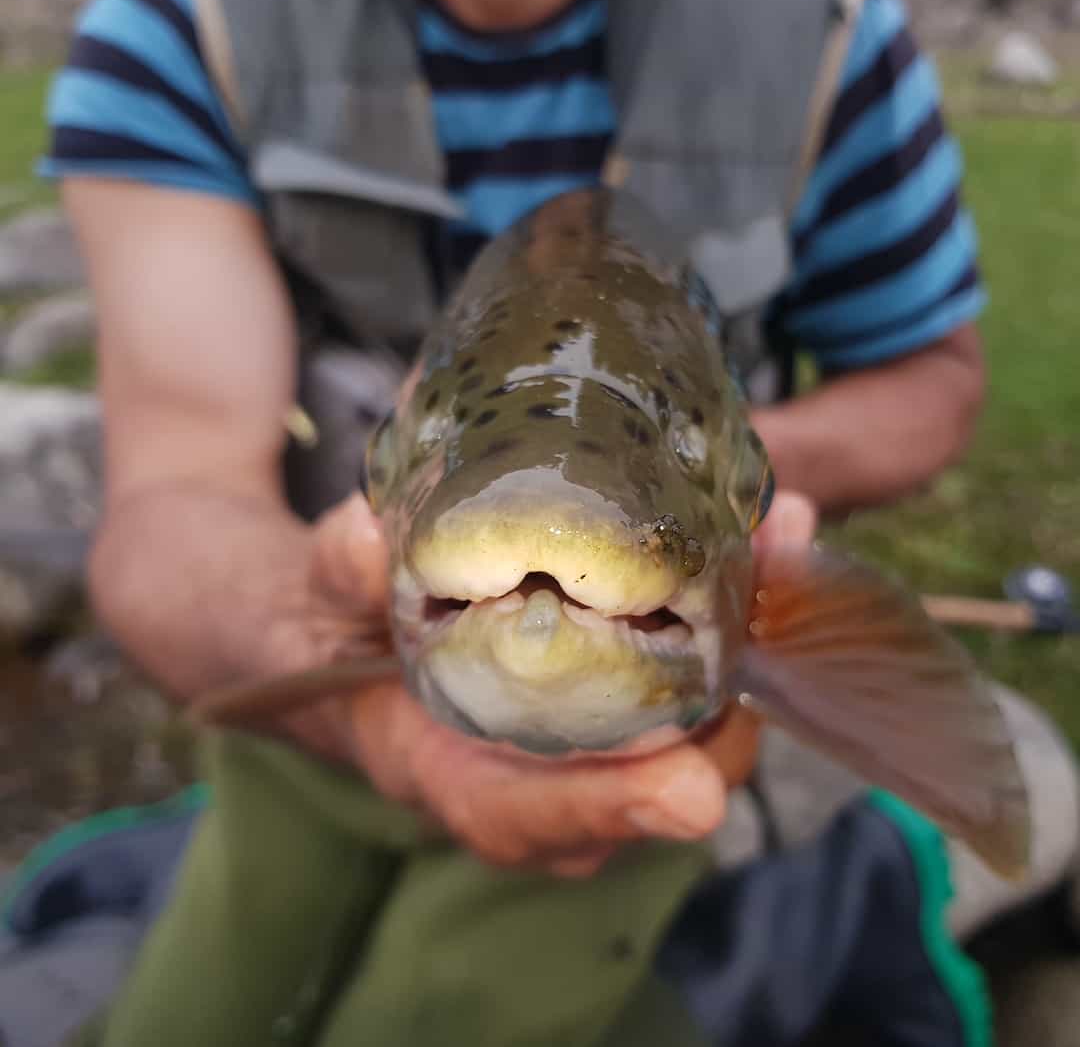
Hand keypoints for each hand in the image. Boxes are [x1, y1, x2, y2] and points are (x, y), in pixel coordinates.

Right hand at [304, 490, 816, 877]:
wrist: (370, 639)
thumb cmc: (345, 633)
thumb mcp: (326, 600)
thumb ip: (344, 572)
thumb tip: (366, 539)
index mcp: (457, 776)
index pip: (530, 818)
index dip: (608, 808)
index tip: (687, 793)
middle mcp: (545, 783)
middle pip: (656, 788)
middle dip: (724, 720)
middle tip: (761, 622)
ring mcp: (600, 750)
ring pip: (702, 735)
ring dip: (753, 647)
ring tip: (779, 546)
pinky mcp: (635, 706)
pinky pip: (707, 682)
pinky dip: (744, 617)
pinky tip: (772, 539)